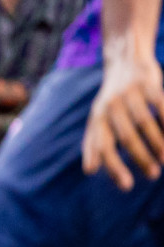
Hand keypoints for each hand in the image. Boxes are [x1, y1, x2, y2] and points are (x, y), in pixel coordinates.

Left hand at [82, 55, 163, 190]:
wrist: (125, 60)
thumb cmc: (112, 100)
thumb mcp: (98, 118)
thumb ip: (93, 143)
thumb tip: (89, 171)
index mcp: (97, 118)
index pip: (103, 146)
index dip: (113, 167)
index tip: (127, 186)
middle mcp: (111, 106)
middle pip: (127, 137)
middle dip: (140, 158)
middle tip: (152, 175)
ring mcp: (129, 93)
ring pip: (146, 123)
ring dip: (158, 144)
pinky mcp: (148, 83)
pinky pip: (161, 105)